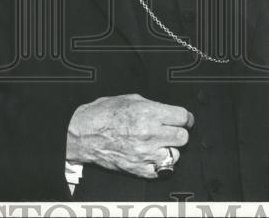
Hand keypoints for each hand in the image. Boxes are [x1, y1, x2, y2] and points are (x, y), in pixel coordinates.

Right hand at [65, 94, 193, 178]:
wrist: (83, 133)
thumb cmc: (102, 114)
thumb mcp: (130, 99)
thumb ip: (152, 106)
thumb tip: (167, 112)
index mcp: (148, 113)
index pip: (182, 117)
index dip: (185, 117)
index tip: (184, 119)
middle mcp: (150, 133)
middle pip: (183, 137)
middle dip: (179, 132)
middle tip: (171, 131)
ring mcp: (145, 153)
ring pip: (175, 155)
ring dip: (170, 149)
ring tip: (159, 144)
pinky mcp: (139, 169)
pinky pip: (162, 171)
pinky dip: (160, 165)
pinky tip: (152, 157)